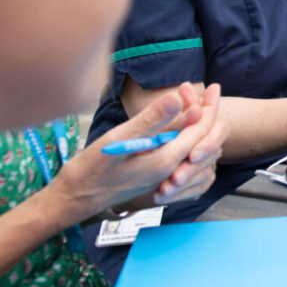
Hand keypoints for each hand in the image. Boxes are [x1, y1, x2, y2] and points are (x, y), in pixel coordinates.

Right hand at [49, 82, 226, 221]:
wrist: (73, 199)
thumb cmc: (90, 170)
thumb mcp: (118, 140)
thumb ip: (150, 120)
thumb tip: (178, 98)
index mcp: (165, 161)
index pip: (200, 131)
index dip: (208, 106)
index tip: (213, 86)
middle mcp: (171, 172)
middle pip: (203, 140)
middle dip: (205, 114)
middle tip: (196, 91)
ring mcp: (164, 177)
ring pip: (194, 150)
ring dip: (195, 127)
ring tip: (188, 102)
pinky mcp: (157, 178)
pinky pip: (182, 159)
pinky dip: (185, 140)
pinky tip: (174, 126)